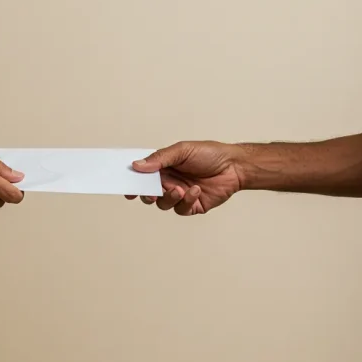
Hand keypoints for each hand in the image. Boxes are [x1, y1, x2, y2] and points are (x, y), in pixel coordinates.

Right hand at [127, 141, 243, 214]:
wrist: (234, 166)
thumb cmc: (210, 154)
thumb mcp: (182, 151)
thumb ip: (159, 159)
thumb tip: (138, 165)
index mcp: (164, 167)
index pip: (143, 176)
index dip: (133, 182)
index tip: (127, 187)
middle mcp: (169, 181)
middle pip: (149, 193)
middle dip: (147, 194)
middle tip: (151, 192)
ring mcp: (180, 194)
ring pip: (163, 204)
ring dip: (169, 198)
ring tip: (179, 189)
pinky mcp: (192, 206)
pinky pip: (181, 210)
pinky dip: (186, 201)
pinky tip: (195, 190)